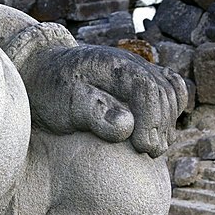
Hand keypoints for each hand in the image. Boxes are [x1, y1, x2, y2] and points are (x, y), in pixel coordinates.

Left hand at [19, 43, 187, 157]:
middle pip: (163, 90)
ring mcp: (137, 69)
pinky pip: (170, 88)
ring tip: (153, 148)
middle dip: (161, 125)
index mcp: (110, 64)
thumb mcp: (62, 102)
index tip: (142, 147)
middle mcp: (129, 62)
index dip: (151, 118)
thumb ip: (92, 111)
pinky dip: (171, 108)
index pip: (146, 87)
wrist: (42, 75)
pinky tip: (161, 130)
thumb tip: (127, 125)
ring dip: (167, 121)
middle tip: (148, 152)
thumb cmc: (51, 90)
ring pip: (171, 90)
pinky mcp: (140, 81)